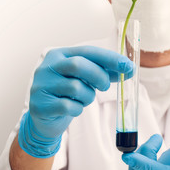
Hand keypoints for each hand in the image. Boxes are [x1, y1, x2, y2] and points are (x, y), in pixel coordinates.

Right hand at [18, 46, 133, 157]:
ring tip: (84, 99)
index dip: (109, 58)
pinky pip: (68, 106)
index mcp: (58, 55)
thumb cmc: (68, 94)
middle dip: (99, 76)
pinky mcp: (40, 105)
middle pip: (78, 65)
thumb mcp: (84, 79)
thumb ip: (103, 72)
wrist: (44, 119)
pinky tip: (74, 109)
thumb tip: (129, 69)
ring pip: (75, 87)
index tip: (128, 66)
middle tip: (105, 86)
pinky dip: (77, 109)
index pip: (87, 51)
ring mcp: (41, 86)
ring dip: (88, 96)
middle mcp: (47, 67)